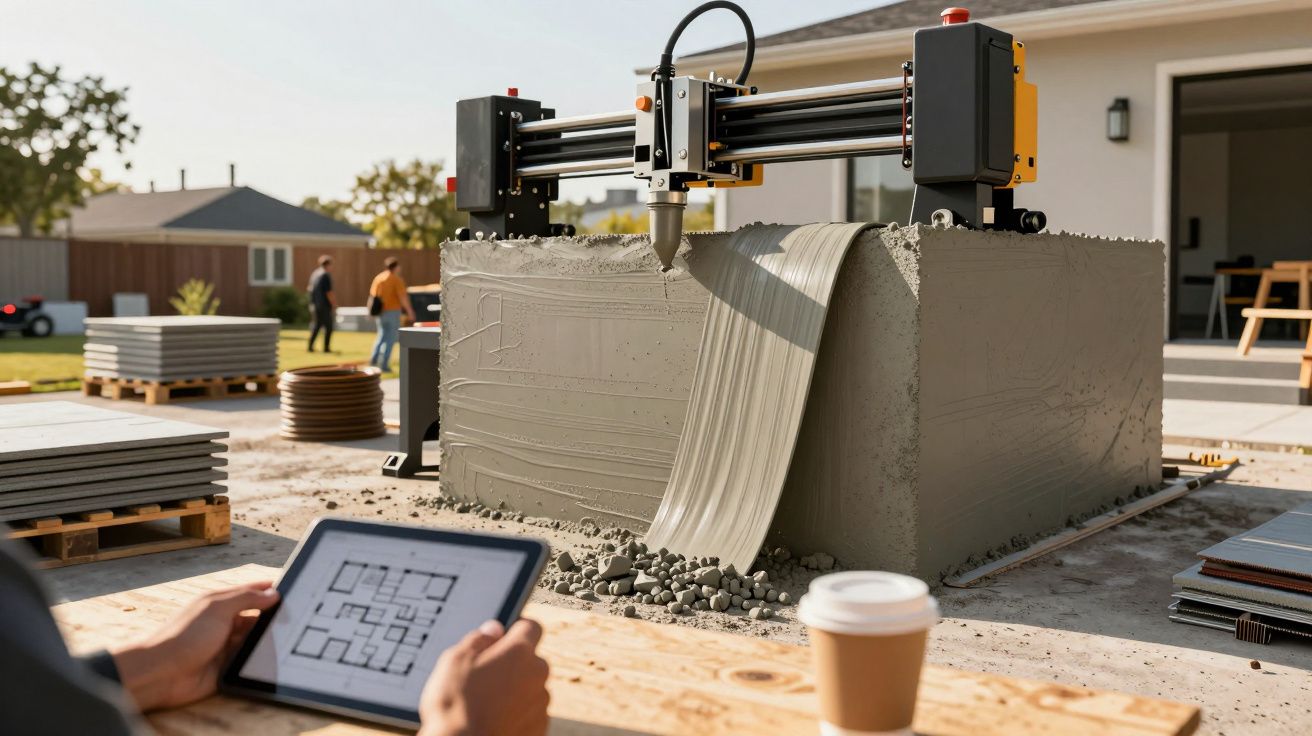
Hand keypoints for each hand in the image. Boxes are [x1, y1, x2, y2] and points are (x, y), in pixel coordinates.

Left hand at [110, 582, 278, 711]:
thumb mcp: (218, 608)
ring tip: (292, 636)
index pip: (250, 592)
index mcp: (220, 604)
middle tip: (298, 616)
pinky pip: (250, 659)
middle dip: (273, 616)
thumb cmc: (184, 636)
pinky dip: (261, 657)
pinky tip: (277, 656)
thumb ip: (246, 598)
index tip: (293, 590)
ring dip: (268, 638)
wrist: (163, 674)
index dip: (269, 590)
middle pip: (257, 616)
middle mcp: (225, 623)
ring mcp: (226, 645)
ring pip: (255, 638)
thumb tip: (273, 593)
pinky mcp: (228, 666)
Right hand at [418, 619, 549, 735]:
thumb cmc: (455, 706)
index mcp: (519, 652)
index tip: (502, 637)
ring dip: (514, 690)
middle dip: (512, 664)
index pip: (531, 626)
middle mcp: (537, 675)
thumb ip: (478, 639)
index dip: (515, 628)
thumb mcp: (454, 660)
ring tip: (485, 703)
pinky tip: (493, 719)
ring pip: (530, 687)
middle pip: (530, 660)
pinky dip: (516, 713)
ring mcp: (541, 704)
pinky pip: (529, 712)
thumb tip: (493, 630)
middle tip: (484, 675)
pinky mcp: (539, 728)